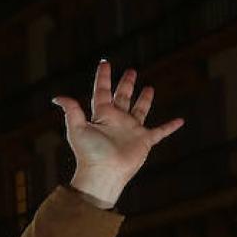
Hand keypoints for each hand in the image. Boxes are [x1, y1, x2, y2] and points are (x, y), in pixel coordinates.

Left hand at [53, 61, 182, 208]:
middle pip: (122, 97)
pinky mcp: (144, 141)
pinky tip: (180, 120)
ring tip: (149, 87)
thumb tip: (57, 97)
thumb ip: (71, 111)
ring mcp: (131, 130)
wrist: (103, 173)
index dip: (103, 77)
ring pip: (140, 110)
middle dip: (126, 84)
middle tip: (131, 71)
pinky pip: (160, 132)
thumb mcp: (77, 129)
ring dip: (144, 100)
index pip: (102, 91)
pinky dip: (170, 127)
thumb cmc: (89, 153)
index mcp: (102, 115)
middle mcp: (117, 120)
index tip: (105, 62)